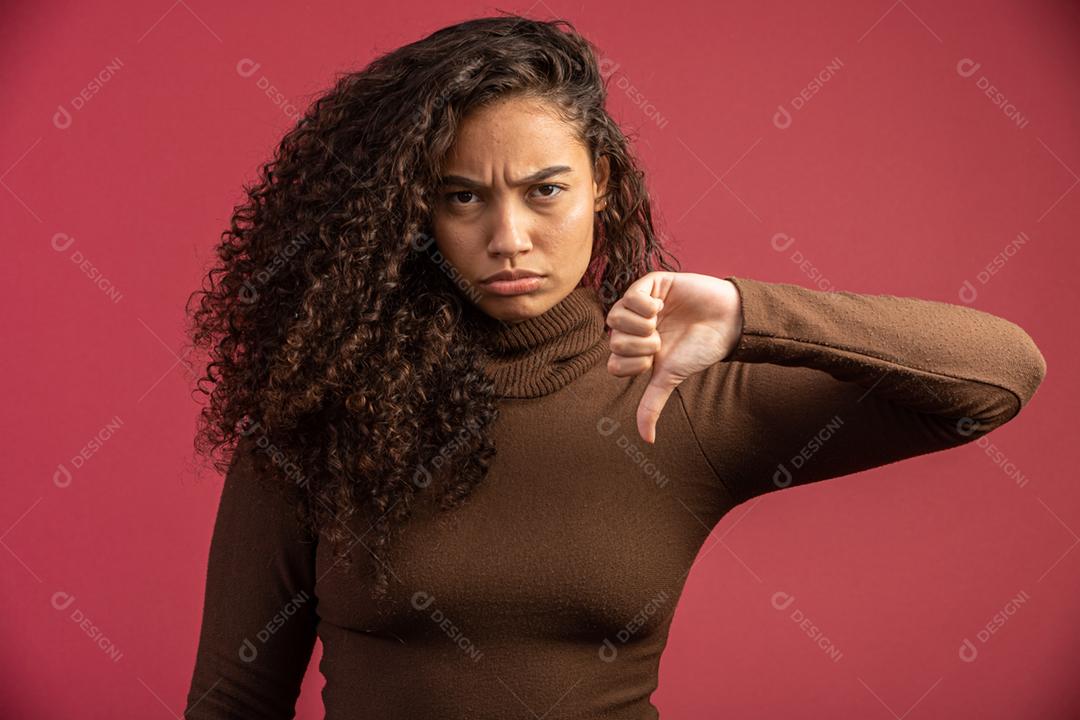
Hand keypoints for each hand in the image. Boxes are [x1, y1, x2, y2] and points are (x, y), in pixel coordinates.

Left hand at [605, 271, 742, 443]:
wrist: (727, 323)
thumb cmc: (699, 350)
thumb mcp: (670, 378)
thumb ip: (652, 404)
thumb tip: (647, 440)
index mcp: (635, 349)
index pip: (613, 363)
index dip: (633, 364)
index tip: (655, 360)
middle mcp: (634, 327)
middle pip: (612, 340)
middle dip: (639, 345)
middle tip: (660, 340)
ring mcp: (640, 304)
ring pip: (615, 317)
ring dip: (639, 325)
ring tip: (660, 322)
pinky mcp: (651, 284)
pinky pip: (630, 294)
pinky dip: (643, 305)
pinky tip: (661, 307)